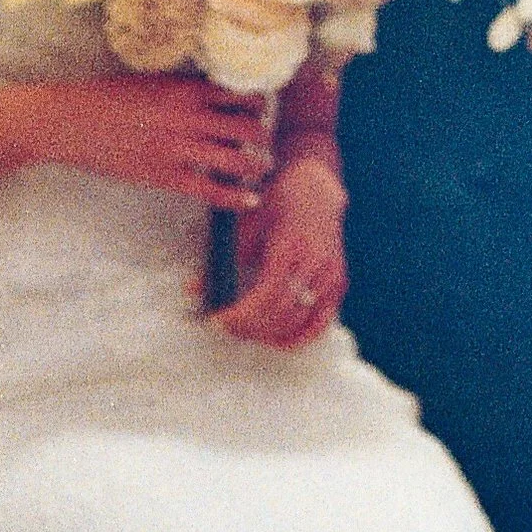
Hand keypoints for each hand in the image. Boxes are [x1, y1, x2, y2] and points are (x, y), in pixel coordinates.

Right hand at [34, 76, 277, 211]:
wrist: (71, 121)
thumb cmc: (106, 98)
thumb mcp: (150, 81)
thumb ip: (182, 89)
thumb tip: (212, 97)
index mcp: (186, 90)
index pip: (240, 95)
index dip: (257, 104)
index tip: (260, 110)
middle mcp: (190, 117)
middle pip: (249, 128)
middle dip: (264, 136)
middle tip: (266, 142)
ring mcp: (180, 149)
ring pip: (239, 160)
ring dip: (258, 166)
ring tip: (262, 168)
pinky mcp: (166, 176)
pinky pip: (213, 190)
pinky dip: (237, 197)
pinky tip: (250, 199)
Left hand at [217, 147, 347, 348]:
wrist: (314, 188)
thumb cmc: (275, 202)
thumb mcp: (245, 224)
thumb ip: (222, 259)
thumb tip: (192, 289)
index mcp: (291, 247)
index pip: (267, 295)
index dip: (241, 315)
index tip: (218, 321)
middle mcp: (315, 264)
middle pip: (282, 313)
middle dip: (250, 327)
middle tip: (226, 327)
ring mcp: (331, 276)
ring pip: (300, 322)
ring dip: (269, 334)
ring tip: (245, 332)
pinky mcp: (339, 284)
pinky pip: (320, 322)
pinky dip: (299, 337)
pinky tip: (277, 342)